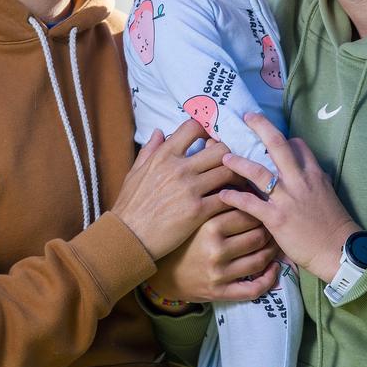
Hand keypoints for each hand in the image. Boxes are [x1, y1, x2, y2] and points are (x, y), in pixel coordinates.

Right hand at [112, 119, 235, 259]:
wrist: (127, 238)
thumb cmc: (130, 206)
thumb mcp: (135, 173)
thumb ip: (149, 150)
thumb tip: (159, 131)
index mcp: (164, 156)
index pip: (193, 127)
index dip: (207, 129)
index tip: (212, 138)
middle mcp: (178, 168)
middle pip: (220, 148)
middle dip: (230, 154)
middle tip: (233, 163)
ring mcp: (189, 189)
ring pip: (228, 171)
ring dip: (237, 176)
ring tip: (240, 182)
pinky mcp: (198, 211)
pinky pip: (226, 198)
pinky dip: (235, 199)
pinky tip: (237, 202)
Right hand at [146, 208, 280, 304]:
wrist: (161, 272)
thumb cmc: (180, 239)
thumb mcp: (193, 215)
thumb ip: (215, 199)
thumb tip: (243, 181)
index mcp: (209, 226)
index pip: (249, 214)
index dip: (260, 210)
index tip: (263, 209)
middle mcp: (215, 250)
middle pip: (257, 236)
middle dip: (269, 231)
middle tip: (272, 227)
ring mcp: (218, 273)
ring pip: (259, 260)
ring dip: (271, 252)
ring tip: (272, 244)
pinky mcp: (220, 292)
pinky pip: (254, 289)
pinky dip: (269, 279)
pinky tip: (273, 269)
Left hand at [219, 113, 358, 282]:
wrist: (336, 250)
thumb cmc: (332, 224)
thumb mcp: (327, 193)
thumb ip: (314, 178)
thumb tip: (305, 168)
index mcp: (313, 173)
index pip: (297, 144)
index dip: (282, 138)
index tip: (266, 134)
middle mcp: (299, 180)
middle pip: (277, 145)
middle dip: (260, 127)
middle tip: (246, 117)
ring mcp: (287, 198)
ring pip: (258, 171)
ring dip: (238, 162)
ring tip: (223, 157)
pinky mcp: (276, 218)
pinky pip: (250, 203)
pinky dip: (234, 197)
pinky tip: (223, 194)